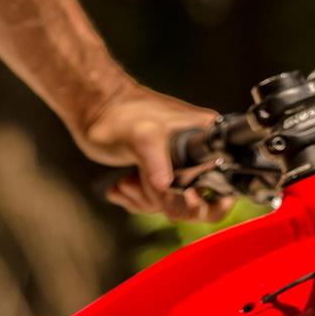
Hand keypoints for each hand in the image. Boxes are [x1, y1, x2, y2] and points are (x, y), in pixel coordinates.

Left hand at [73, 79, 232, 221]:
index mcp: (204, 138)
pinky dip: (135, 199)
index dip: (202, 199)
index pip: (220, 182)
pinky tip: (123, 183)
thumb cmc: (120, 115)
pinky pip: (155, 202)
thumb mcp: (142, 136)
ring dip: (143, 199)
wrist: (95, 111)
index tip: (181, 198)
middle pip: (194, 201)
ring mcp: (177, 164)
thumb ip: (155, 160)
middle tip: (138, 180)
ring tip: (127, 179)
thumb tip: (166, 185)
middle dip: (161, 199)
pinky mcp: (159, 173)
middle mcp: (196, 152)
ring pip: (170, 204)